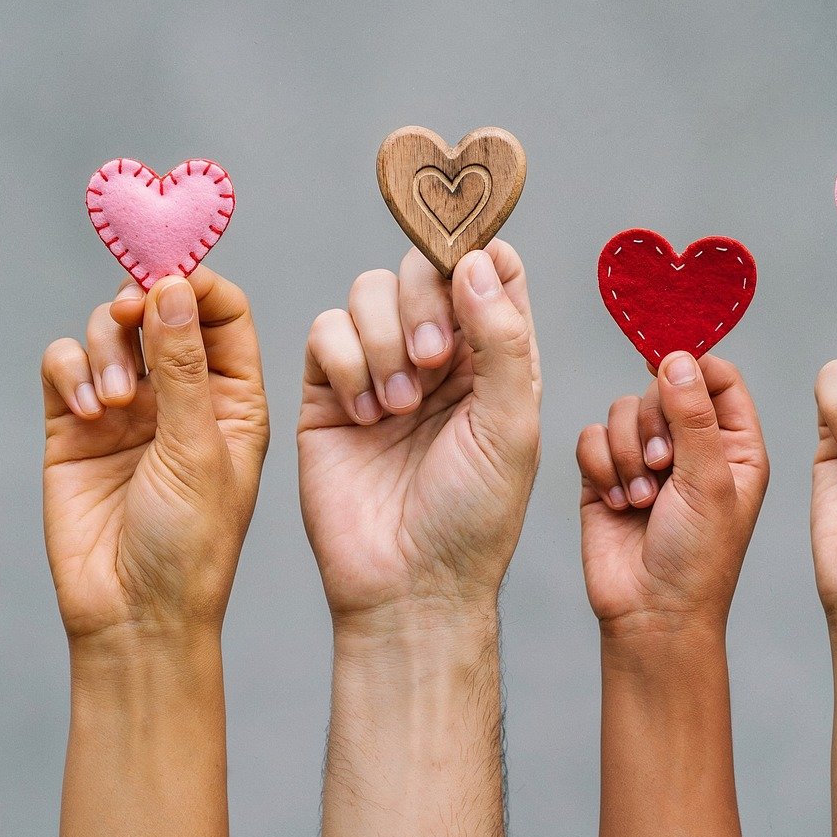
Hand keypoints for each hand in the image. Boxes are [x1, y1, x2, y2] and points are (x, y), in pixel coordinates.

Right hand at [42, 268, 268, 641]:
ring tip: (111, 400)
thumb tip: (173, 285)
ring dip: (104, 345)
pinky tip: (85, 412)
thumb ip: (182, 365)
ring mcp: (125, 408)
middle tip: (129, 314)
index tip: (166, 277)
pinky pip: (63, 364)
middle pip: (158, 307)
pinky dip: (70, 372)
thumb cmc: (188, 546)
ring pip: (107, 329)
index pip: (221, 310)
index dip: (195, 282)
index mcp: (233, 397)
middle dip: (139, 301)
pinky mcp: (72, 425)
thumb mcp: (198, 449)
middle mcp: (180, 394)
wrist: (132, 615)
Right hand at [298, 243, 540, 620]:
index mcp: (495, 357)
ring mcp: (380, 368)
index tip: (468, 258)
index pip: (488, 270)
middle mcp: (439, 355)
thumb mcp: (511, 426)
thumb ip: (502, 338)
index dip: (476, 251)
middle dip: (424, 301)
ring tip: (399, 404)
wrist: (406, 585)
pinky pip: (325, 331)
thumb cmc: (473, 518)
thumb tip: (476, 258)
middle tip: (434, 361)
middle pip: (421, 267)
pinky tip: (365, 417)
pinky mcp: (327, 391)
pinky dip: (345, 362)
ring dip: (383, 337)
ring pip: (369, 290)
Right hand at [577, 352, 767, 636]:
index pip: (717, 376)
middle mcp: (691, 444)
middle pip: (662, 386)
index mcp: (734, 442)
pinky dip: (600, 467)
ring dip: (626, 453)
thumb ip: (694, 416)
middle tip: (660, 467)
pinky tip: (616, 503)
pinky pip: (591, 437)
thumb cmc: (698, 558)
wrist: (651, 612)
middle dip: (653, 424)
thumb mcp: (709, 482)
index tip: (670, 373)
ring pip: (622, 410)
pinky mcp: (605, 474)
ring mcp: (646, 457)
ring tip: (640, 499)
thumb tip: (676, 358)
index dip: (693, 368)